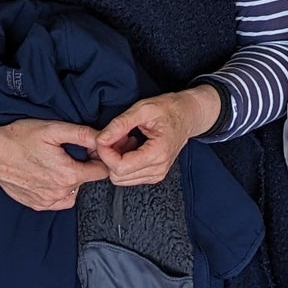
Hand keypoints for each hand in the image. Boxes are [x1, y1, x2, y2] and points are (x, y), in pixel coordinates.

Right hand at [0, 114, 108, 211]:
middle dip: (83, 165)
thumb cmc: (19, 138)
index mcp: (68, 174)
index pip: (101, 171)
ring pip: (73, 191)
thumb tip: (103, 137)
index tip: (90, 148)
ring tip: (55, 162)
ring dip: (70, 179)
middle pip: (86, 180)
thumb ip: (82, 134)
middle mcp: (61, 193)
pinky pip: (58, 199)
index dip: (99, 157)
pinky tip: (46, 174)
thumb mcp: (53, 129)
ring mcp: (48, 201)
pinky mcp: (38, 205)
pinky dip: (57, 189)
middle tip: (68, 151)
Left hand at [95, 86, 222, 188]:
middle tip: (115, 135)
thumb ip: (120, 124)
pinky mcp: (154, 175)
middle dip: (109, 156)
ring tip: (124, 139)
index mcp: (158, 153)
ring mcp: (157, 174)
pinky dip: (123, 163)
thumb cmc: (169, 109)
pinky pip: (129, 177)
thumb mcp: (143, 108)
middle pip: (118, 176)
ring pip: (121, 179)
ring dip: (115, 160)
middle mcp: (158, 169)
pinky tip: (129, 146)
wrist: (187, 115)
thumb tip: (101, 139)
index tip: (103, 137)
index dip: (105, 153)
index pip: (120, 167)